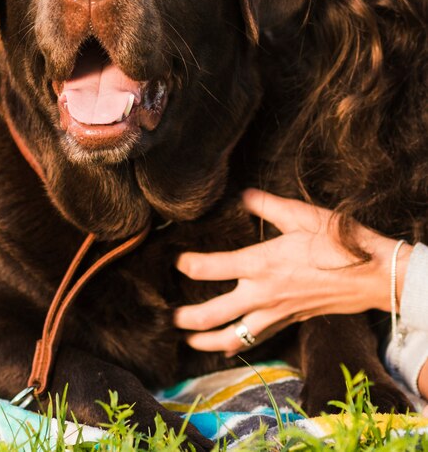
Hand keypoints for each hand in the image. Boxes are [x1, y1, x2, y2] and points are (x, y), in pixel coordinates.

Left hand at [174, 189, 411, 354]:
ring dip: (207, 341)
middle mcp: (262, 293)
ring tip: (188, 340)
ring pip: (233, 336)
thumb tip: (242, 195)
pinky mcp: (288, 321)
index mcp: (260, 264)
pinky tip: (227, 345)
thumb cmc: (337, 242)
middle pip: (214, 314)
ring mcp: (275, 312)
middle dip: (188, 318)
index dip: (187, 265)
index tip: (176, 261)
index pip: (210, 268)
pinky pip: (256, 339)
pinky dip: (237, 344)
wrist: (372, 276)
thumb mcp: (299, 215)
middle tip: (169, 316)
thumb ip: (265, 204)